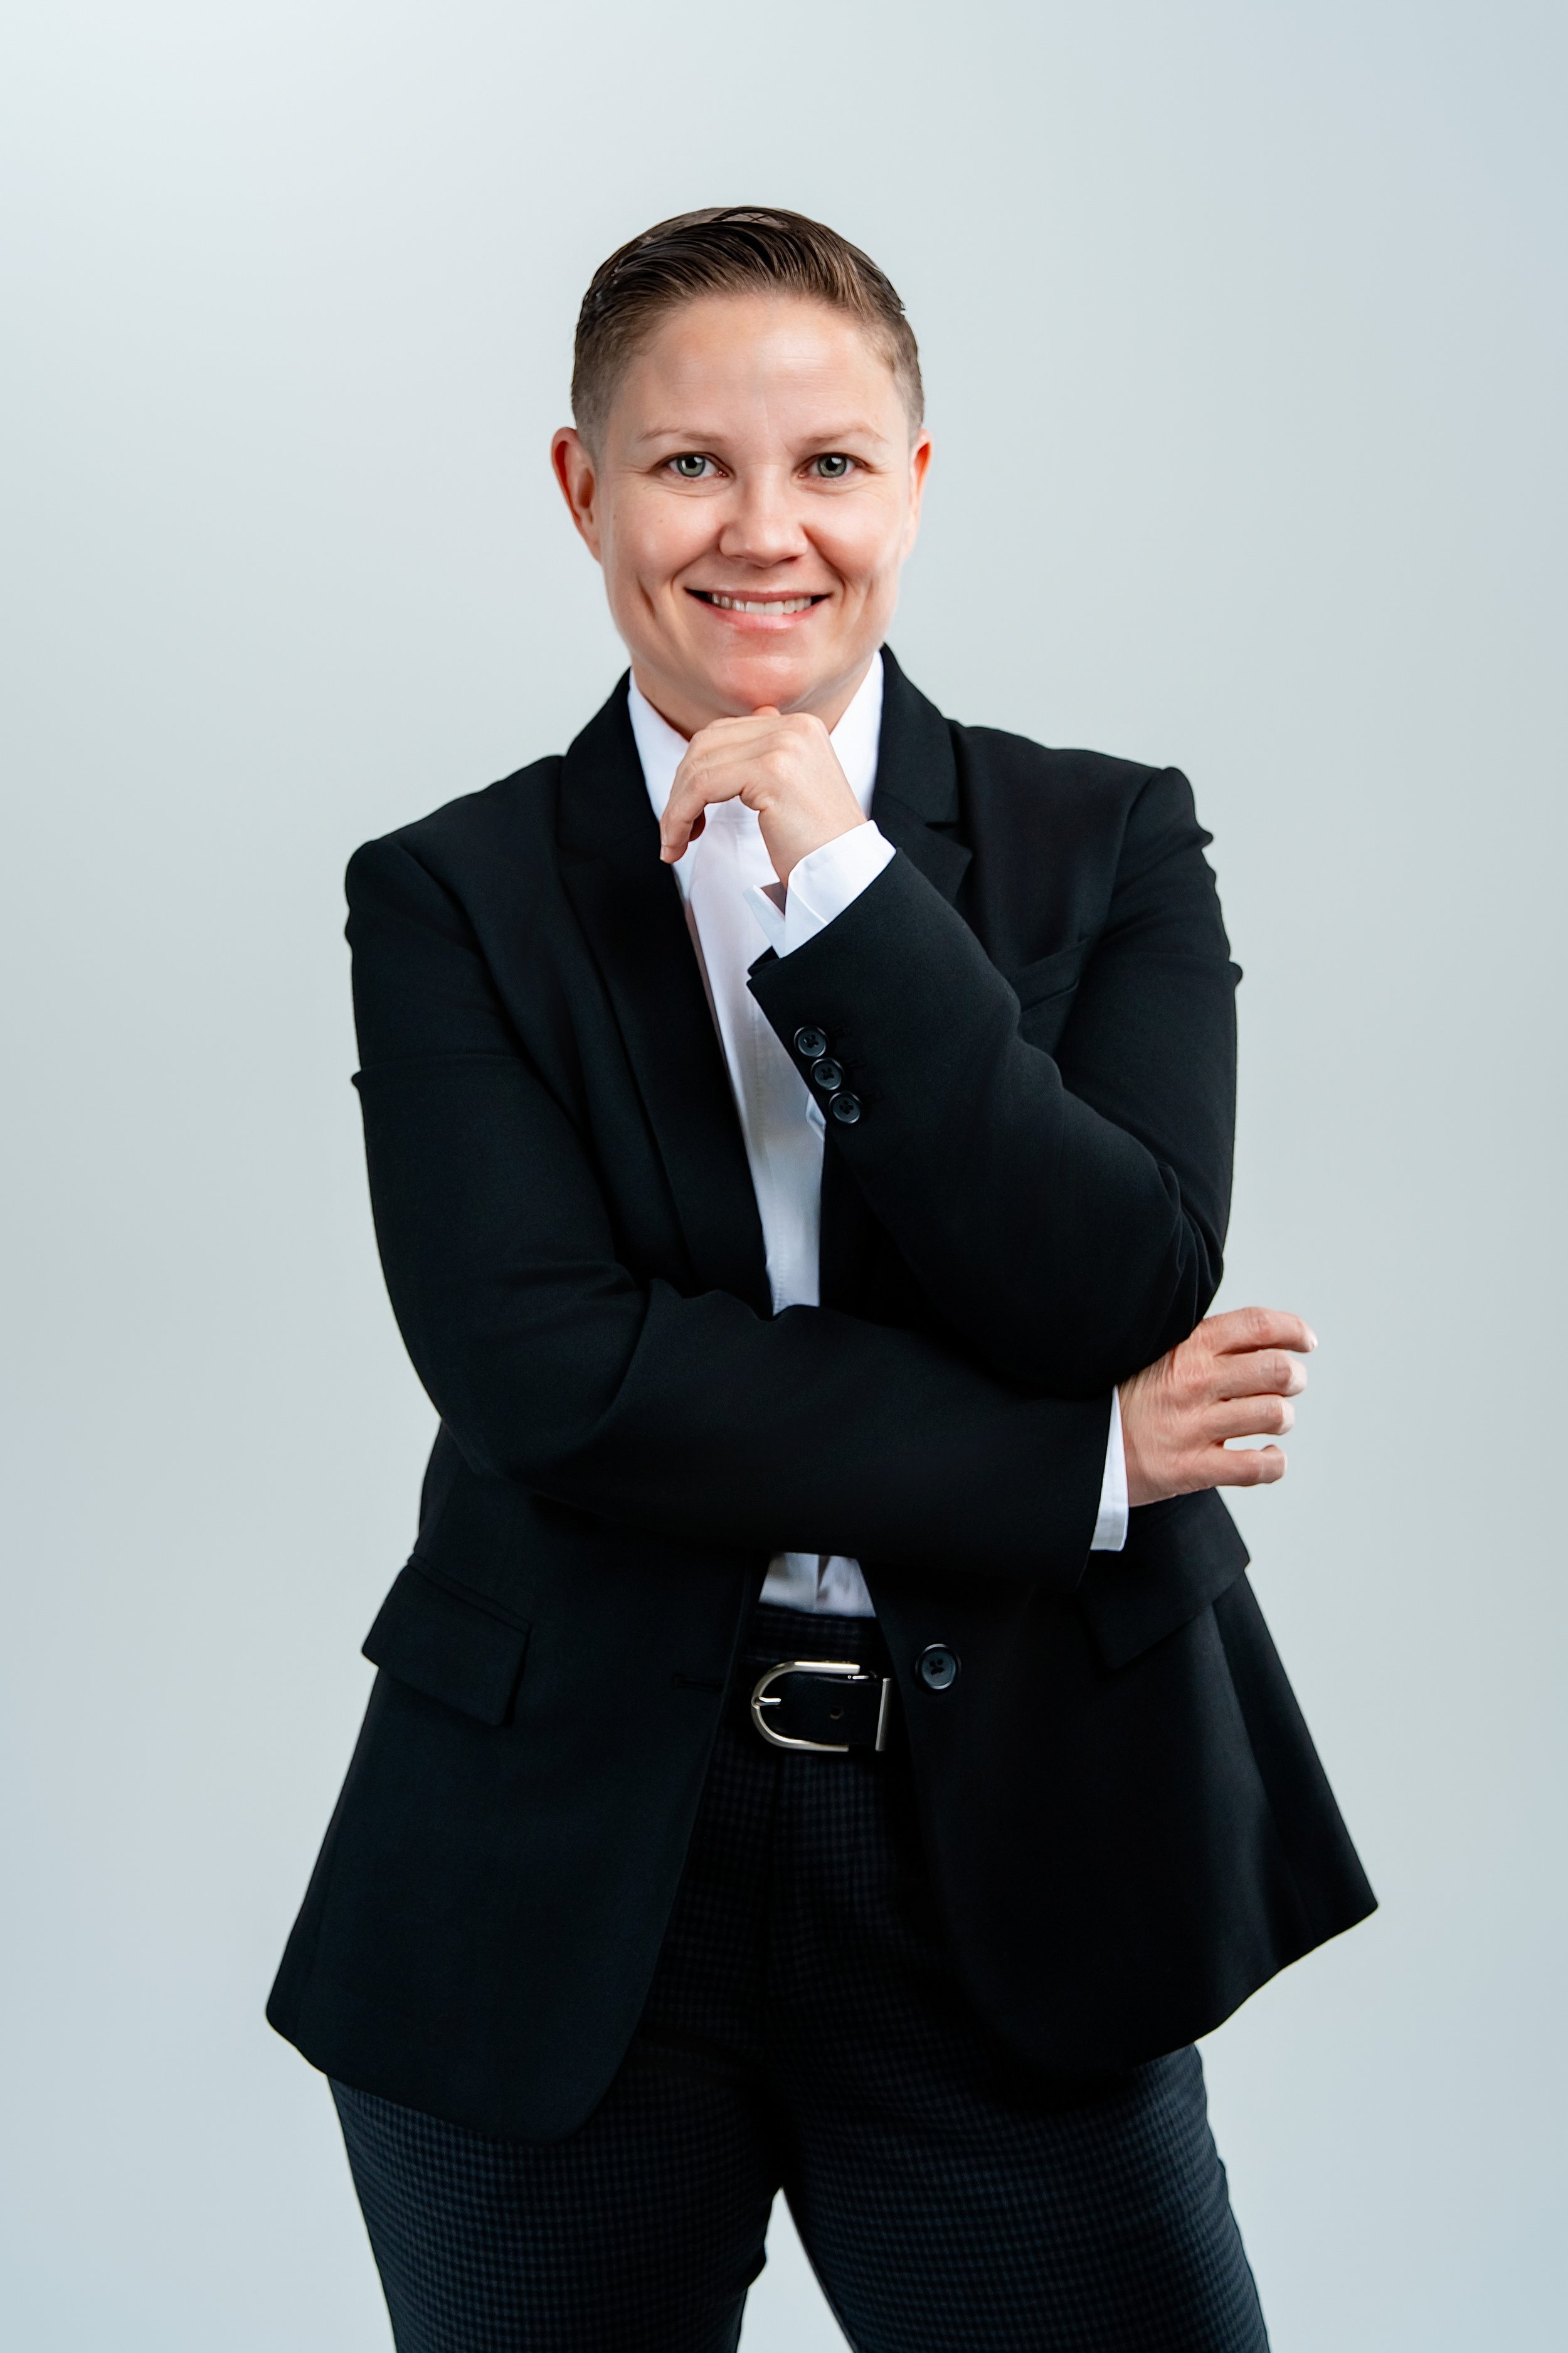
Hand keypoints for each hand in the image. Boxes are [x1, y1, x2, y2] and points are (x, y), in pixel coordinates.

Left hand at [659, 707, 866, 883]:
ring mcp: (784, 745)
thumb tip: (721, 751)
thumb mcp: (790, 792)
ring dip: (676, 807)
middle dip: (680, 788)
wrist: (848, 876)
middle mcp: (794, 727)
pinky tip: (680, 843)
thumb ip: (764, 762)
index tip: (688, 815)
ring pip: (699, 765)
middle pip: (706, 743)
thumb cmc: (817, 847)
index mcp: (800, 727)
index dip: (695, 773)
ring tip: (674, 842)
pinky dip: (680, 815)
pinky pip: (703, 786)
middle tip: (676, 831)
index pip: (725, 734)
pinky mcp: (772, 771)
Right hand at [1118, 1307, 1316, 1507]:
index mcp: (1186, 1347)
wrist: (1078, 1447)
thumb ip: (1202, 1344)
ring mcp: (1192, 1427)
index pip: (1257, 1325)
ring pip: (1274, 1414)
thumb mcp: (1154, 1353)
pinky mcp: (1191, 1469)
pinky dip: (1274, 1462)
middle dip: (1293, 1377)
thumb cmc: (1125, 1399)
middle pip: (1277, 1369)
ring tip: (1270, 1419)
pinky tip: (1266, 1455)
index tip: (1305, 1341)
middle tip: (1287, 1384)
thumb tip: (1260, 1335)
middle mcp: (1193, 1383)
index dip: (1293, 1331)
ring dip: (1282, 1417)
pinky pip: (1257, 1467)